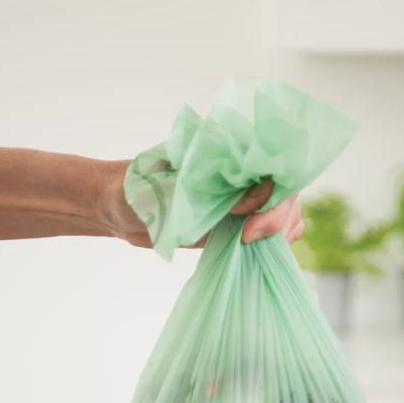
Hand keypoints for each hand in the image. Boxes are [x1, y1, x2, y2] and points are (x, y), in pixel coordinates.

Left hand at [103, 166, 304, 248]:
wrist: (116, 207)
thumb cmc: (134, 191)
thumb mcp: (166, 192)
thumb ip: (205, 193)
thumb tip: (249, 202)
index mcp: (225, 151)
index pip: (274, 166)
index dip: (272, 196)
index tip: (246, 221)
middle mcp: (240, 171)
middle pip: (287, 190)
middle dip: (278, 218)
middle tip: (246, 241)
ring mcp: (242, 196)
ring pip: (286, 210)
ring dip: (281, 232)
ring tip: (252, 247)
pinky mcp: (237, 219)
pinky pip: (271, 229)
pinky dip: (274, 242)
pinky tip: (257, 251)